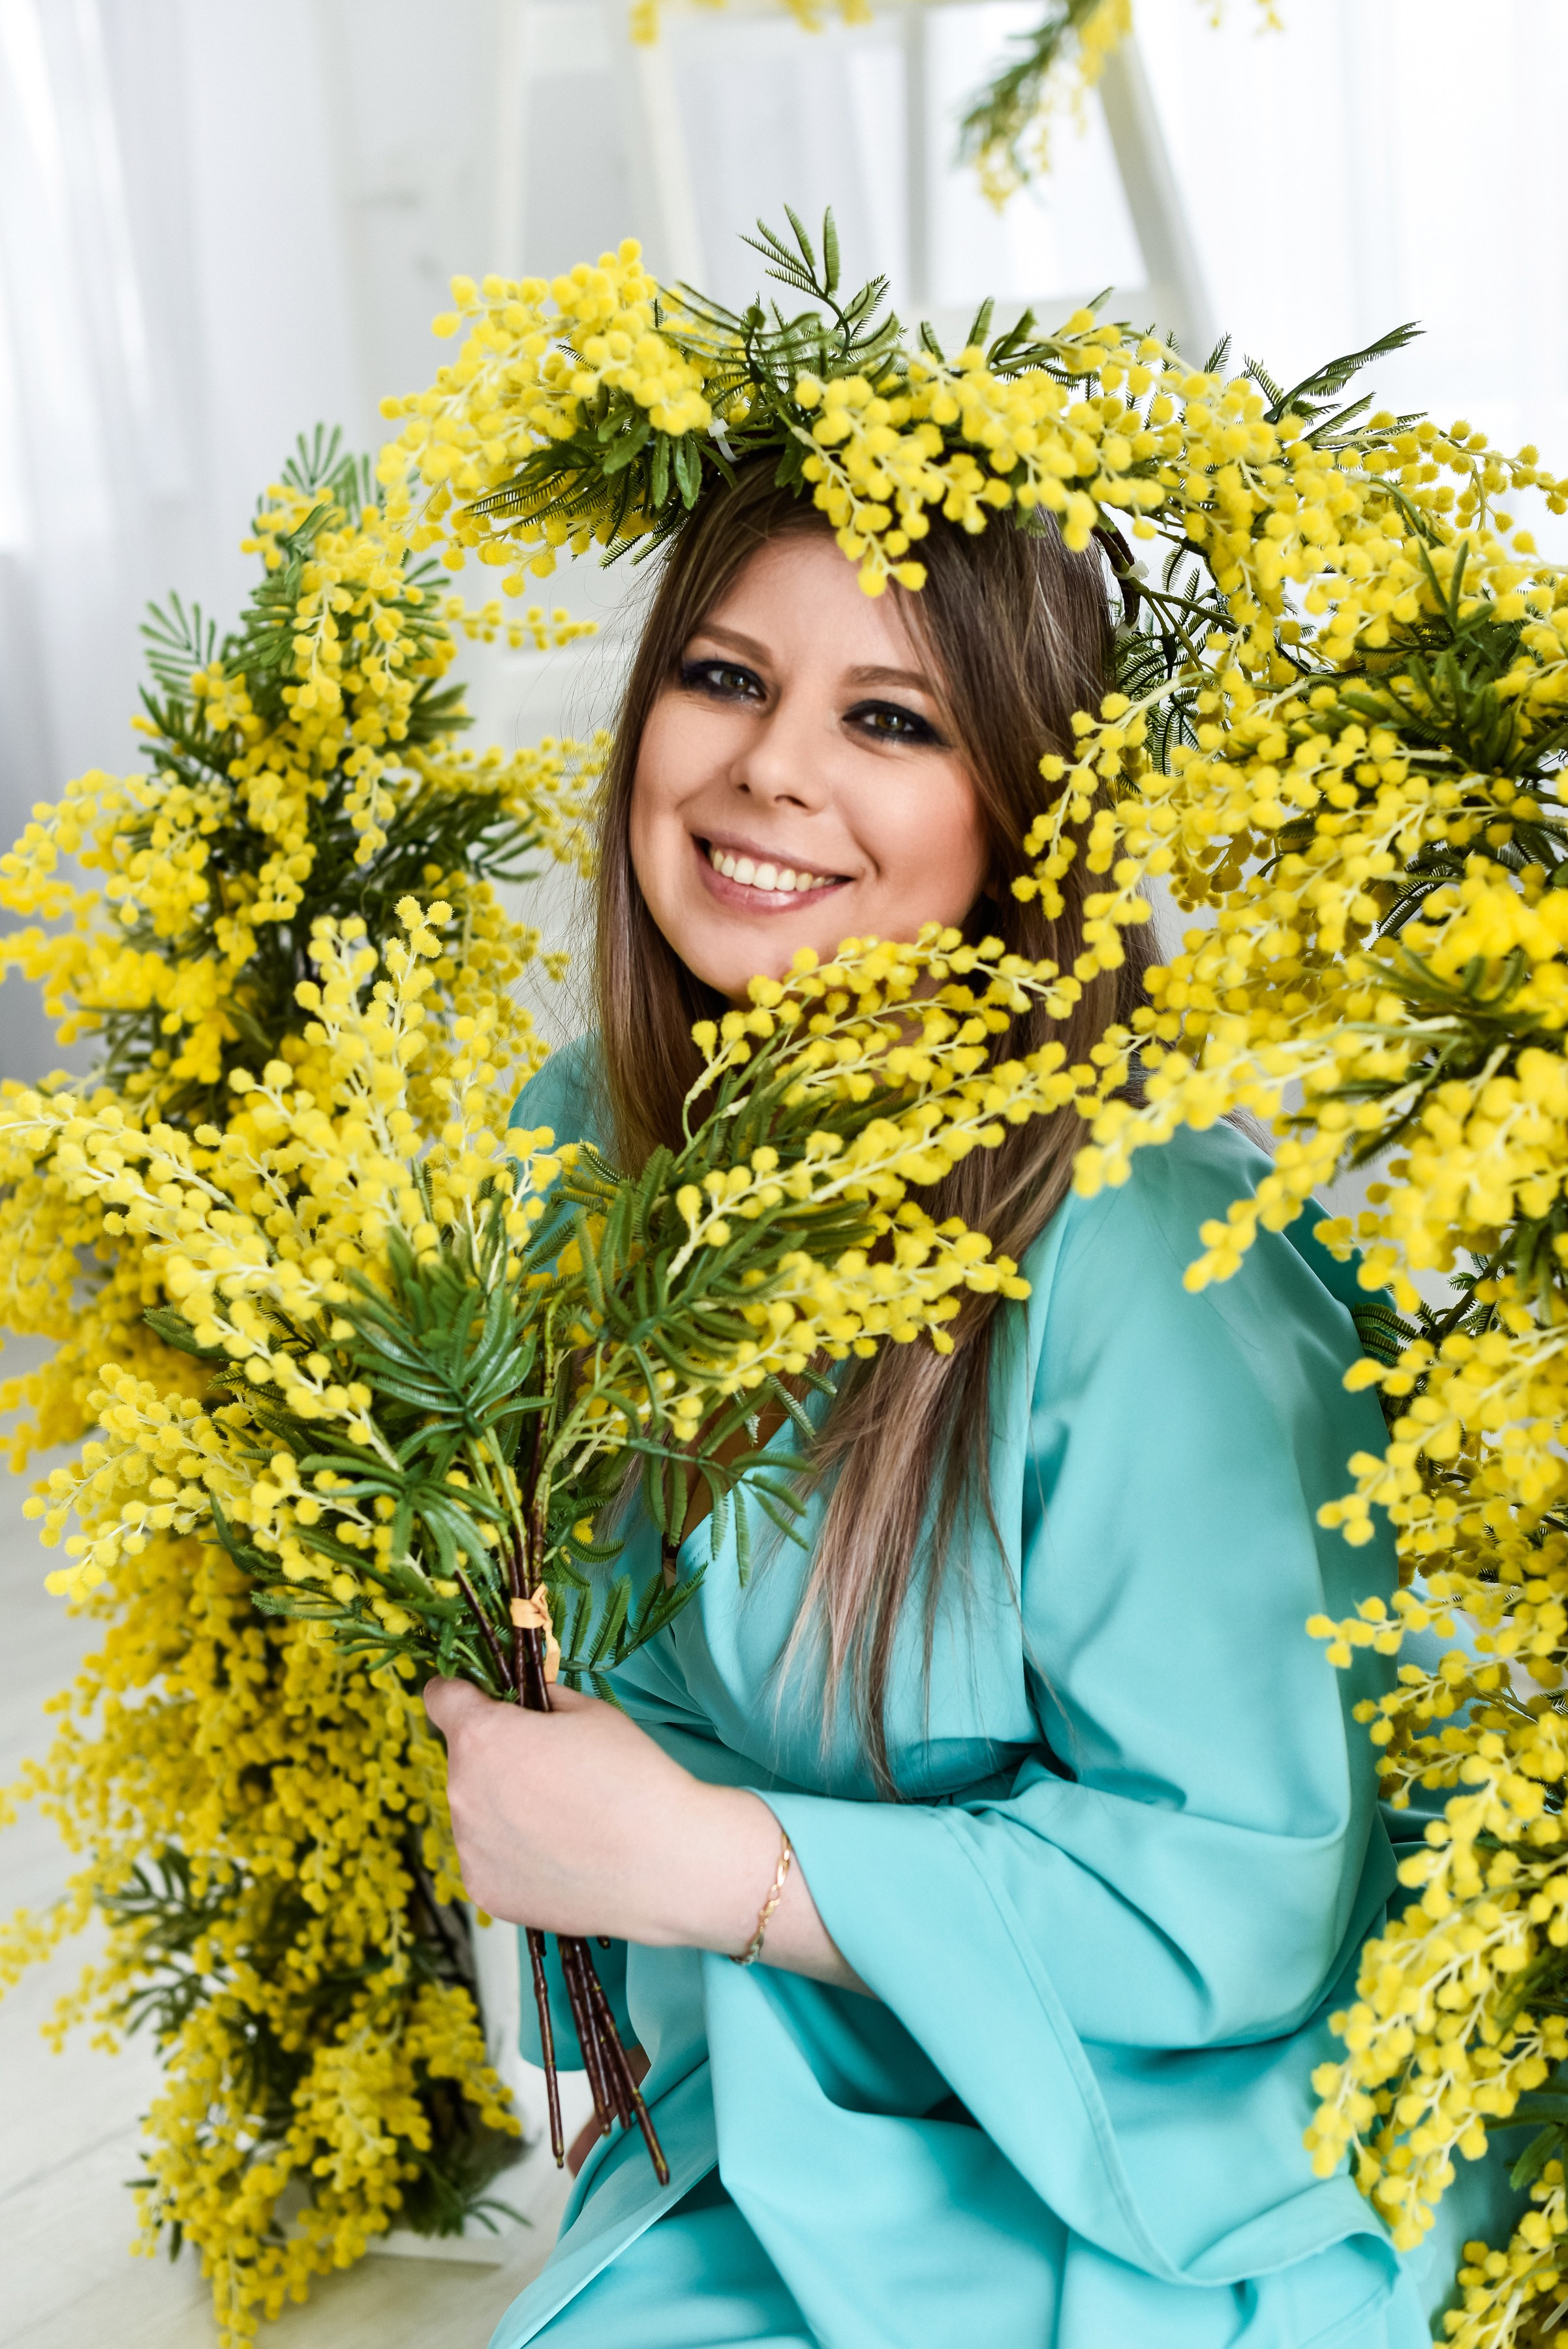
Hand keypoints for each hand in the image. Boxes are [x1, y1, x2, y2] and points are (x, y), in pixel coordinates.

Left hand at [422, 1678, 867, 1990]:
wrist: (665, 1865)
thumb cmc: (632, 1778)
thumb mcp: (590, 1712)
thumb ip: (543, 1701)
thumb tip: (526, 1706)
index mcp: (482, 1737)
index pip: (441, 1697)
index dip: (462, 1694)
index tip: (482, 1702)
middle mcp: (461, 1792)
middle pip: (464, 1760)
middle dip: (496, 1757)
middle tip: (551, 1771)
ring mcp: (470, 1848)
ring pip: (475, 1812)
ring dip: (502, 1808)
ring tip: (562, 1821)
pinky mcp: (485, 1891)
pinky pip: (487, 1858)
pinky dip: (512, 1854)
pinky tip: (558, 1855)